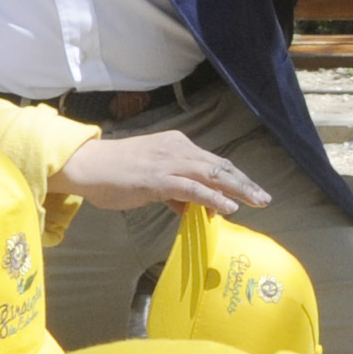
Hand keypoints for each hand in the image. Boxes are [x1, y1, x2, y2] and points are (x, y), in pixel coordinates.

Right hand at [51, 133, 273, 213]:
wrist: (87, 166)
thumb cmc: (115, 174)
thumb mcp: (150, 180)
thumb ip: (173, 191)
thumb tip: (192, 208)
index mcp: (177, 145)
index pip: (214, 161)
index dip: (236, 177)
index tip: (252, 190)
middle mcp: (178, 149)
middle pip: (220, 166)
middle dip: (245, 183)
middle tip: (265, 198)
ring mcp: (169, 162)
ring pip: (213, 174)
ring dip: (238, 189)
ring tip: (257, 202)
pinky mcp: (159, 179)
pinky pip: (193, 188)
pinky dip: (214, 197)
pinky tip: (229, 207)